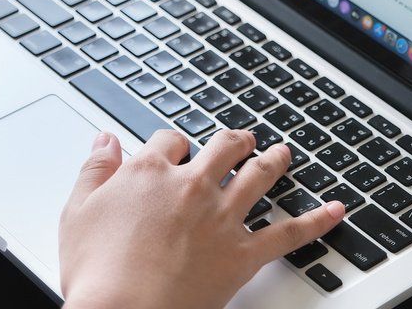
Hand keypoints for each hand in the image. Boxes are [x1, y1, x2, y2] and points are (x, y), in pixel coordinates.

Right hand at [59, 128, 344, 308]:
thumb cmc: (97, 273)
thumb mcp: (76, 212)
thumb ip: (94, 171)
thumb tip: (104, 141)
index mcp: (149, 172)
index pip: (169, 140)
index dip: (173, 144)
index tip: (175, 150)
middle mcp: (191, 186)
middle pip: (222, 147)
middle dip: (234, 140)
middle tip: (242, 139)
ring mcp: (221, 217)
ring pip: (258, 176)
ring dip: (273, 160)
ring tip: (283, 153)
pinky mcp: (243, 253)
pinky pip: (289, 232)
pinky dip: (316, 220)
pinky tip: (335, 210)